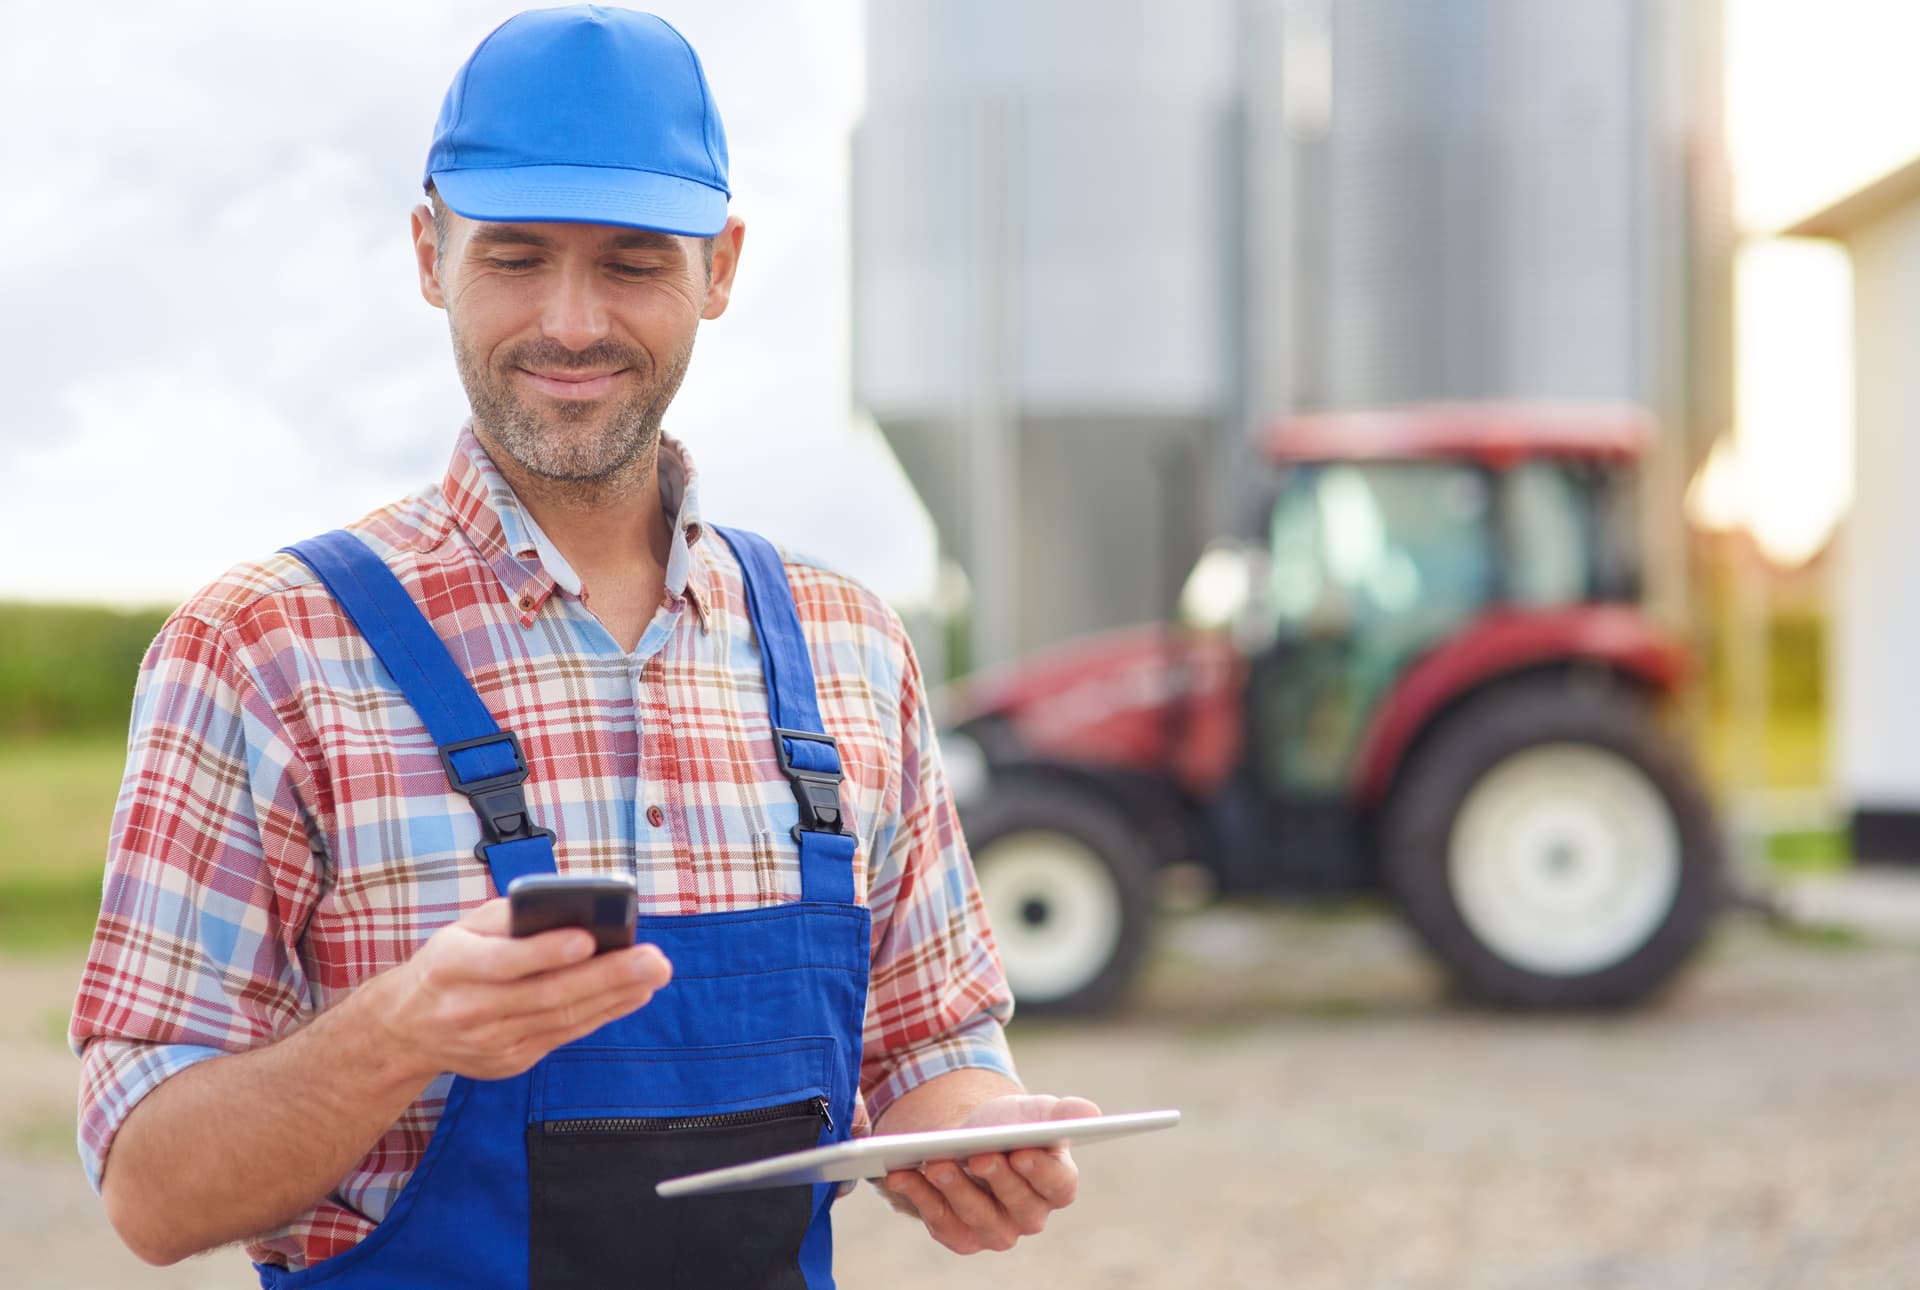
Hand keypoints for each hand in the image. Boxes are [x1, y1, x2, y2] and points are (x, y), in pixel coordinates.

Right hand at [373, 898, 671, 1080]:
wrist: (406, 1028)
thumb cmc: (448, 963)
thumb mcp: (463, 929)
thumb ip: (511, 916)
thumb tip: (570, 905)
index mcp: (451, 966)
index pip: (502, 962)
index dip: (545, 952)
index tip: (588, 937)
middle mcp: (469, 1009)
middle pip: (545, 994)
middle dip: (606, 976)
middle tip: (653, 959)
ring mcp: (490, 1042)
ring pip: (560, 1019)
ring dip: (614, 996)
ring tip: (654, 974)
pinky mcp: (509, 1062)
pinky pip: (563, 1035)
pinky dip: (602, 1014)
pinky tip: (632, 994)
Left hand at [883, 1093, 1099, 1253]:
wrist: (967, 1140)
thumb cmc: (1008, 1126)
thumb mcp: (1030, 1112)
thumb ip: (1058, 1114)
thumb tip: (1090, 1113)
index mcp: (1057, 1185)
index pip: (1059, 1186)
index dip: (1040, 1171)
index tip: (1020, 1150)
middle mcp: (1031, 1216)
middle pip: (1019, 1205)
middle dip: (996, 1178)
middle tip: (976, 1155)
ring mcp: (996, 1231)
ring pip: (978, 1218)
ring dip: (954, 1189)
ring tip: (934, 1161)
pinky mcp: (962, 1237)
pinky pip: (942, 1225)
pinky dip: (921, 1198)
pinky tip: (902, 1173)